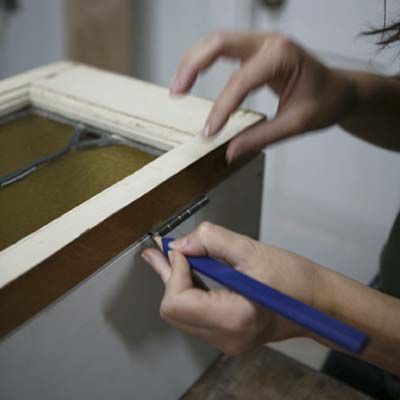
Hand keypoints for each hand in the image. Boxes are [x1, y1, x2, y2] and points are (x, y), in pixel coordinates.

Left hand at [142, 222, 325, 354]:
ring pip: (181, 313)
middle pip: (174, 310)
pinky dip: (188, 290)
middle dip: (168, 276)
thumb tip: (180, 244)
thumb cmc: (296, 280)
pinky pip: (195, 314)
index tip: (178, 249)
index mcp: (233, 319)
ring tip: (164, 257)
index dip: (174, 271)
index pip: (178, 301)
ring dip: (175, 282)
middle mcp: (225, 337)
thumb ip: (212, 242)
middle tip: (159, 250)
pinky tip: (185, 271)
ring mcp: (226, 340)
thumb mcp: (253, 252)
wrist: (319, 304)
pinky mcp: (228, 334)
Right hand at [170, 31, 355, 162]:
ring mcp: (262, 42)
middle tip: (177, 93)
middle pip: (219, 43)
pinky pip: (224, 49)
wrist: (342, 91)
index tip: (209, 132)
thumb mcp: (297, 124)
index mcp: (282, 56)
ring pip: (216, 41)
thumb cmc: (326, 102)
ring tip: (178, 87)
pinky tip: (193, 77)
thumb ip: (261, 137)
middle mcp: (270, 42)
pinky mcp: (257, 50)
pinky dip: (204, 61)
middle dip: (192, 66)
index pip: (242, 80)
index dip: (221, 108)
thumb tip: (229, 152)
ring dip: (193, 61)